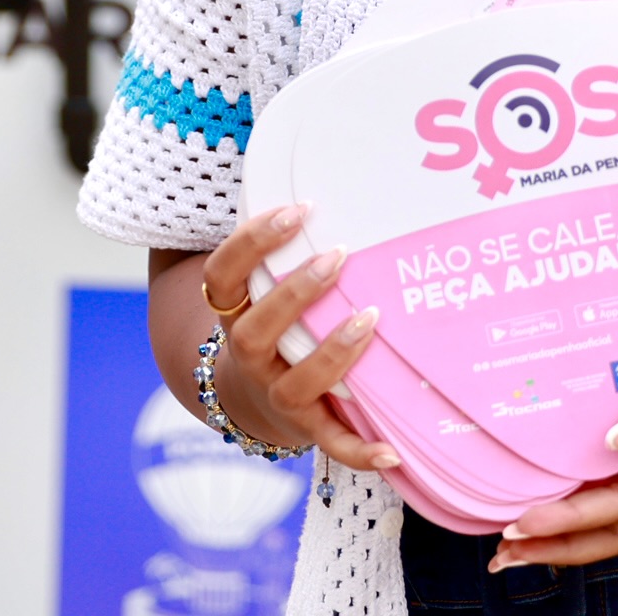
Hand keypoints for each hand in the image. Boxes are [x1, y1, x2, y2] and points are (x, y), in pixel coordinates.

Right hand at [201, 205, 401, 473]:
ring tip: (370, 318)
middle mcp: (248, 357)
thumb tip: (327, 165)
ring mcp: (276, 395)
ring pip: (295, 384)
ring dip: (333, 353)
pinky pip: (332, 444)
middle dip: (295, 294)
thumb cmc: (275, 321)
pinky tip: (393, 450)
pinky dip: (360, 451)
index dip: (252, 241)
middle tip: (338, 256)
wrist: (255, 400)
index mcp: (234, 312)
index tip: (297, 209)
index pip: (224, 274)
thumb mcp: (264, 283)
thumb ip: (282, 241)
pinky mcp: (309, 428)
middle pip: (254, 331)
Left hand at [491, 288, 617, 569]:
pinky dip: (570, 460)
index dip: (571, 524)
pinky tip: (535, 455)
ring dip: (557, 509)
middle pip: (605, 523)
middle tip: (502, 552)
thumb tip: (616, 436)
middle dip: (555, 542)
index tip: (523, 527)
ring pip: (599, 492)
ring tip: (506, 518)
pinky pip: (603, 448)